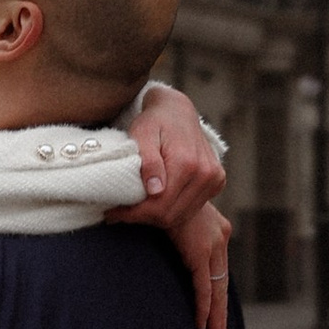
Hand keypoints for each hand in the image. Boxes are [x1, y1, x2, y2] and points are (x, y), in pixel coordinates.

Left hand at [119, 84, 224, 235]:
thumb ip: (149, 161)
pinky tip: (156, 202)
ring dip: (157, 217)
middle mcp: (206, 173)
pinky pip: (192, 209)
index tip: (112, 213)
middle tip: (120, 212)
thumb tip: (155, 191)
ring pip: (181, 217)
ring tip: (136, 208)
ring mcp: (214, 179)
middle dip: (143, 218)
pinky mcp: (217, 182)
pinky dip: (172, 211)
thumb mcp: (143, 135)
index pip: (159, 205)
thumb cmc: (154, 122)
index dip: (134, 214)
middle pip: (170, 215)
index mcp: (187, 163)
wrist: (177, 111)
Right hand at [170, 197, 231, 328]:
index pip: (218, 269)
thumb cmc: (160, 193)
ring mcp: (213, 244)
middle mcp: (219, 237)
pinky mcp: (200, 252)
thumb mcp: (169, 213)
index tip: (214, 314)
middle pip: (221, 284)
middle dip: (220, 313)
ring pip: (217, 289)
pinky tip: (202, 324)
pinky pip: (204, 286)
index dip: (216, 293)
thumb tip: (166, 241)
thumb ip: (173, 229)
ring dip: (215, 316)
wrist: (161, 178)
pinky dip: (204, 306)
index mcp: (215, 230)